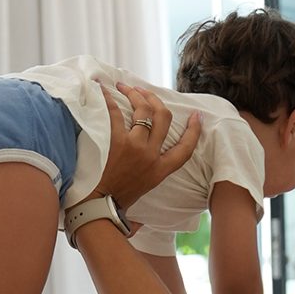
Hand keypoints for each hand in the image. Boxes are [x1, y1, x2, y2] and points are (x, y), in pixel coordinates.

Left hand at [87, 82, 200, 210]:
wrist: (98, 207)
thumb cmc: (117, 202)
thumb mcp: (146, 189)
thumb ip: (154, 174)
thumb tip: (155, 168)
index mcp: (160, 170)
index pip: (185, 148)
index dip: (194, 131)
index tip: (196, 116)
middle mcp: (151, 156)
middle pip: (163, 118)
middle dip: (155, 99)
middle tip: (144, 91)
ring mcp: (134, 147)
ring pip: (143, 110)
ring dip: (134, 94)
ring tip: (125, 87)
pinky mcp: (115, 142)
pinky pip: (116, 113)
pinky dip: (109, 99)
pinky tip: (104, 91)